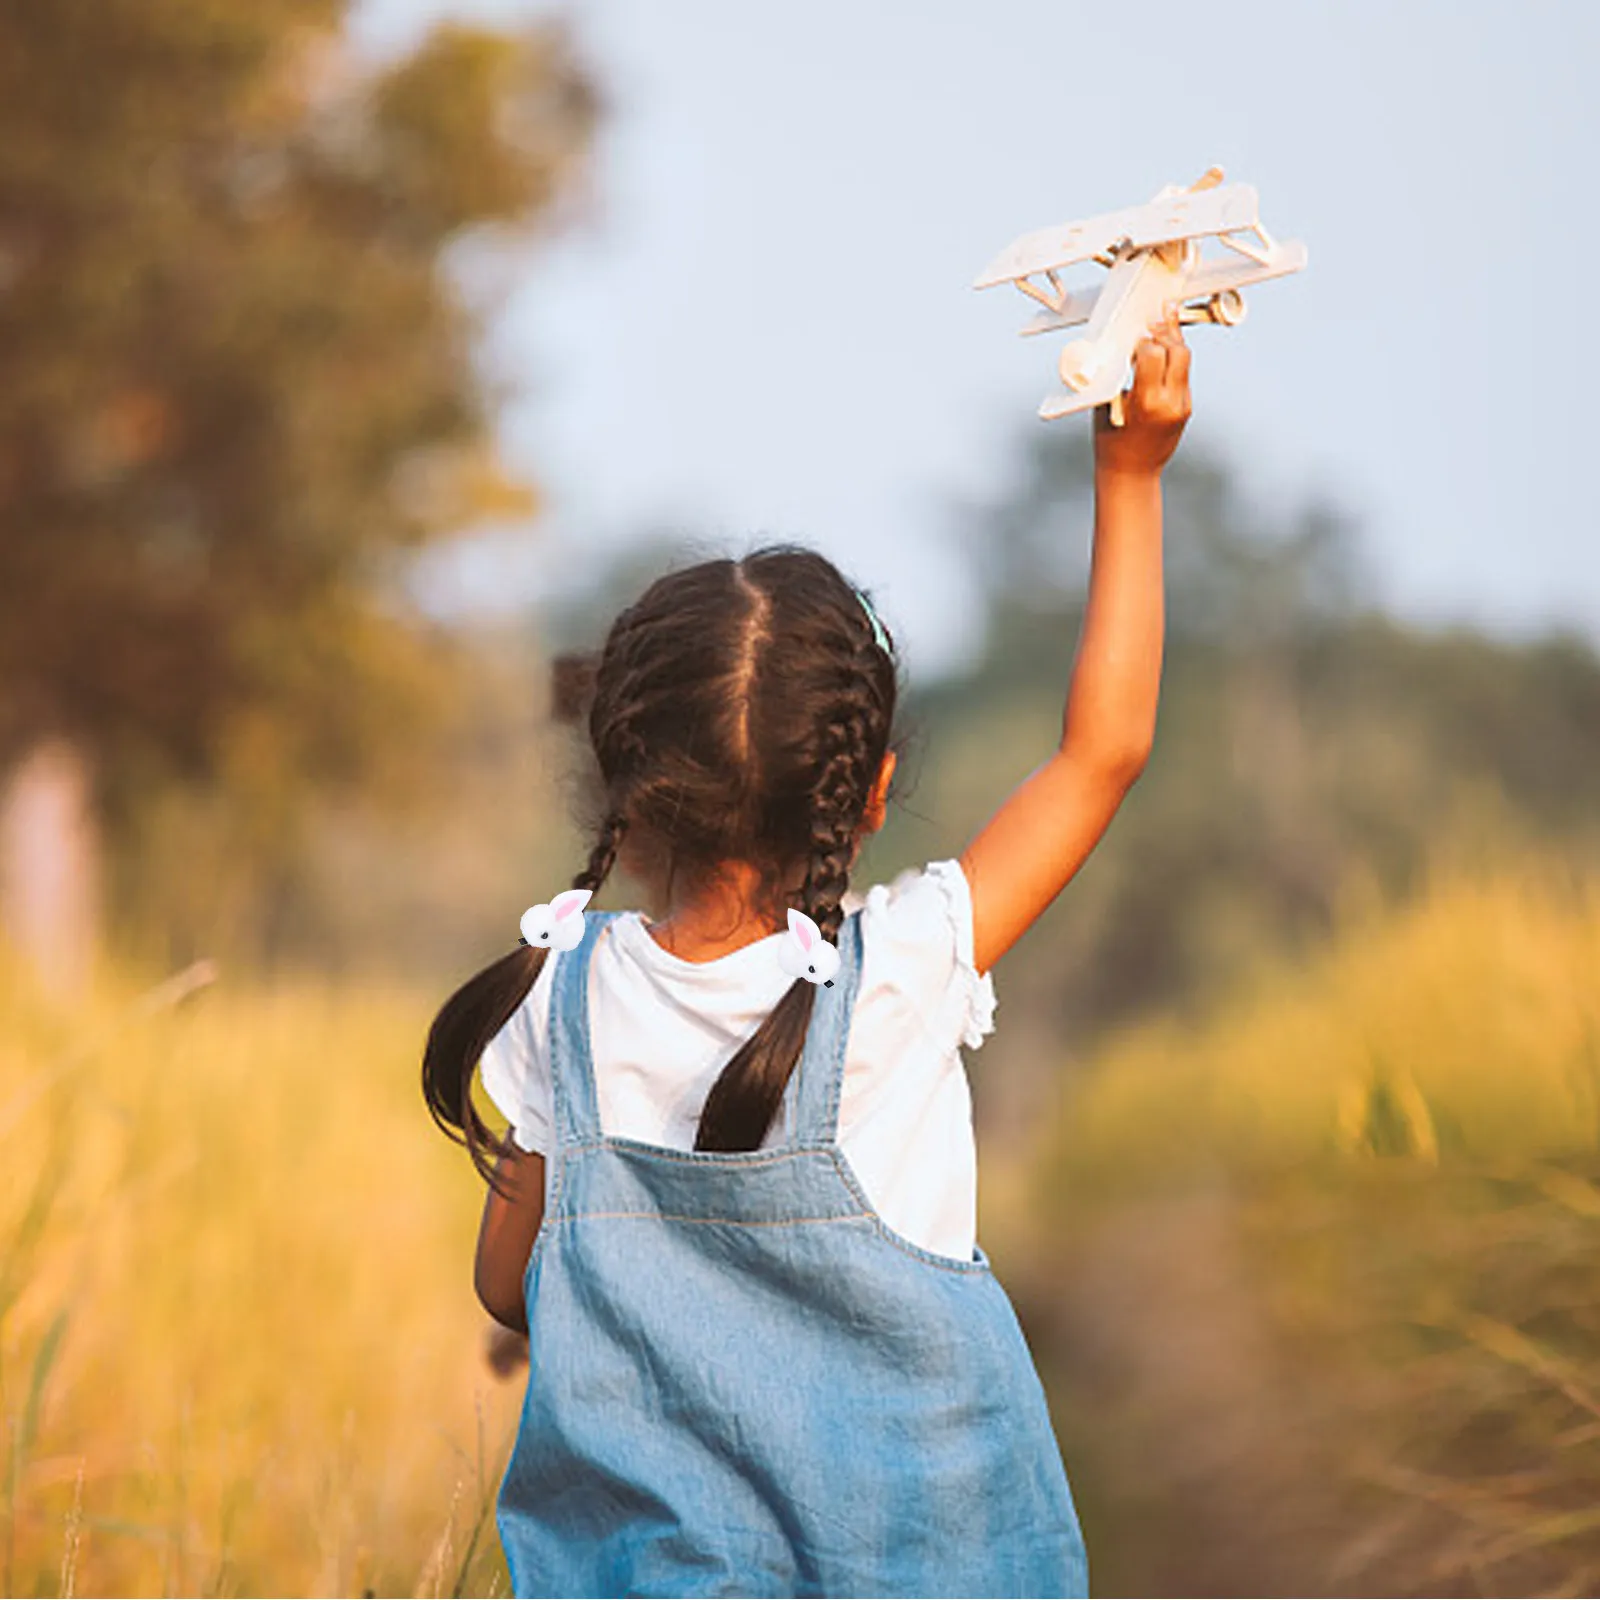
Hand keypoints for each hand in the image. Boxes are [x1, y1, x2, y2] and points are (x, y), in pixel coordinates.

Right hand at [1093, 306, 1190, 476]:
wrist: (1131, 474)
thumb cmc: (1112, 442)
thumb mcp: (1108, 406)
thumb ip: (1118, 375)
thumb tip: (1123, 347)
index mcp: (1148, 402)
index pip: (1154, 353)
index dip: (1144, 340)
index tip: (1134, 336)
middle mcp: (1170, 402)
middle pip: (1177, 351)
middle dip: (1164, 333)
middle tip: (1152, 322)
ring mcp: (1182, 405)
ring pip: (1184, 359)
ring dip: (1172, 343)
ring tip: (1160, 328)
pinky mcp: (1186, 408)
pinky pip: (1182, 374)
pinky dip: (1172, 361)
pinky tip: (1163, 351)